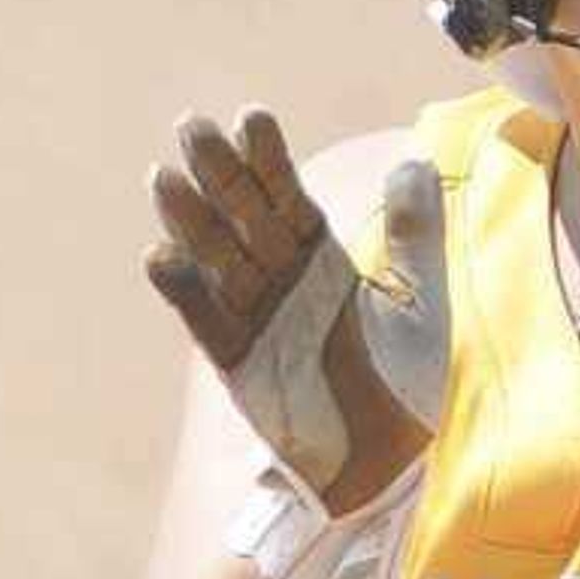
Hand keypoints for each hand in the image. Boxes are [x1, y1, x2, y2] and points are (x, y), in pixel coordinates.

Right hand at [143, 110, 448, 513]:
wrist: (391, 462)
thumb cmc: (407, 384)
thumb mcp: (421, 300)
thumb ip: (413, 233)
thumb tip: (413, 160)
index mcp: (322, 260)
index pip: (287, 196)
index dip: (268, 159)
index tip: (250, 116)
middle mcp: (283, 282)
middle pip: (243, 217)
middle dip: (220, 174)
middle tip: (191, 126)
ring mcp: (258, 321)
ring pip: (218, 260)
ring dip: (191, 221)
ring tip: (163, 179)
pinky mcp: (239, 365)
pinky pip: (208, 323)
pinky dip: (184, 292)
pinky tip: (159, 256)